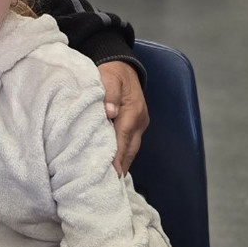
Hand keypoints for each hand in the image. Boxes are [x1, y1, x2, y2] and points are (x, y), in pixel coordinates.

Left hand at [98, 61, 148, 176]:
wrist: (121, 63)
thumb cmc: (111, 71)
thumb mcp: (108, 76)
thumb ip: (109, 93)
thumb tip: (110, 112)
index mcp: (133, 110)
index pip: (123, 137)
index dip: (117, 155)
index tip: (111, 172)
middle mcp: (139, 120)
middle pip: (130, 148)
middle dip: (121, 165)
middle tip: (109, 183)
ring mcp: (139, 123)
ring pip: (131, 147)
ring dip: (123, 162)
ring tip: (111, 179)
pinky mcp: (135, 123)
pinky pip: (130, 142)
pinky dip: (123, 154)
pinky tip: (116, 164)